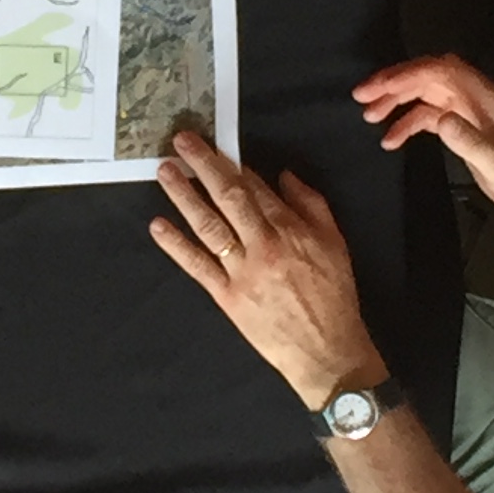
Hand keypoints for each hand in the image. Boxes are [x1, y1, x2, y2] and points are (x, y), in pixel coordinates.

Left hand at [150, 134, 381, 409]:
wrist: (326, 351)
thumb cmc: (333, 296)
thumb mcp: (335, 243)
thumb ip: (311, 204)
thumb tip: (284, 176)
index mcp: (291, 229)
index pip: (256, 188)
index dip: (232, 163)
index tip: (213, 143)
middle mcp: (264, 245)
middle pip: (229, 197)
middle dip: (204, 165)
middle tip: (181, 141)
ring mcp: (242, 271)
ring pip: (209, 225)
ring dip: (184, 196)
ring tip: (166, 171)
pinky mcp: (227, 296)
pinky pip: (197, 265)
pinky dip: (176, 245)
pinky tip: (158, 225)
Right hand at [353, 52, 493, 222]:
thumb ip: (469, 141)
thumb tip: (439, 121)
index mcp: (486, 98)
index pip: (443, 71)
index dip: (409, 73)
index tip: (379, 87)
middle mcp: (477, 99)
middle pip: (430, 77)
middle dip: (395, 83)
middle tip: (362, 97)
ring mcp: (472, 113)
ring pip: (428, 95)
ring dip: (398, 102)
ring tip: (370, 117)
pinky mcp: (468, 129)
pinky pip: (432, 117)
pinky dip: (410, 124)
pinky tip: (392, 141)